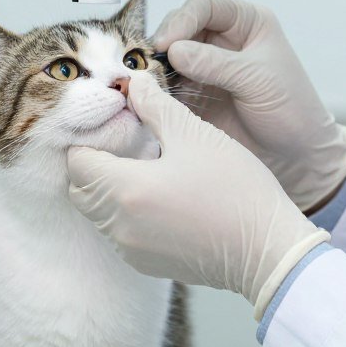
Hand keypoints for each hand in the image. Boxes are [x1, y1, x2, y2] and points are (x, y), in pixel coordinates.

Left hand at [67, 74, 328, 317]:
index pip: (76, 161)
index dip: (90, 137)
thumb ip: (155, 105)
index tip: (113, 123)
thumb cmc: (236, 188)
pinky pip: (119, 233)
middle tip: (124, 141)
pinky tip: (159, 195)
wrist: (269, 250)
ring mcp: (131, 250)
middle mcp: (119, 226)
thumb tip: (133, 82)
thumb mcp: (195, 134)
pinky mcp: (148, 264)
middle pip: (81, 189)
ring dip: (109, 188)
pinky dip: (126, 212)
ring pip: (98, 213)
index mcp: (124, 190)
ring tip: (144, 166)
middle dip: (94, 162)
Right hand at [152, 0, 345, 211]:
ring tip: (150, 82)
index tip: (168, 42)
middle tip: (153, 63)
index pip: (206, 6)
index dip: (183, 19)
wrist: (295, 157)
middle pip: (180, 26)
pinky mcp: (194, 95)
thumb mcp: (257, 80)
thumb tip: (173, 50)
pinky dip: (157, 89)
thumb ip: (215, 64)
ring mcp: (205, 67)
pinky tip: (152, 97)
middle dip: (165, 41)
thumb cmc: (292, 110)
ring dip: (156, 66)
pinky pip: (167, 85)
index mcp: (247, 24)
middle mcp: (223, 40)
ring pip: (168, 55)